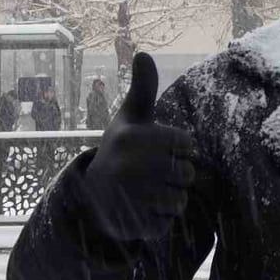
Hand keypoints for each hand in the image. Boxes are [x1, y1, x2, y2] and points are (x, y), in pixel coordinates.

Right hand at [79, 52, 194, 240]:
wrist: (92, 193)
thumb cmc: (123, 149)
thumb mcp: (132, 117)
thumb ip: (143, 87)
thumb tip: (143, 53)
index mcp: (133, 138)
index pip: (188, 144)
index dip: (180, 148)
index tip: (160, 149)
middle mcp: (128, 167)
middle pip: (188, 174)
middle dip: (177, 175)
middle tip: (153, 173)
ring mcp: (127, 199)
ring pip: (180, 201)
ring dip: (171, 198)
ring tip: (149, 191)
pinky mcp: (129, 226)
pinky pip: (167, 224)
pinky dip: (160, 220)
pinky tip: (141, 210)